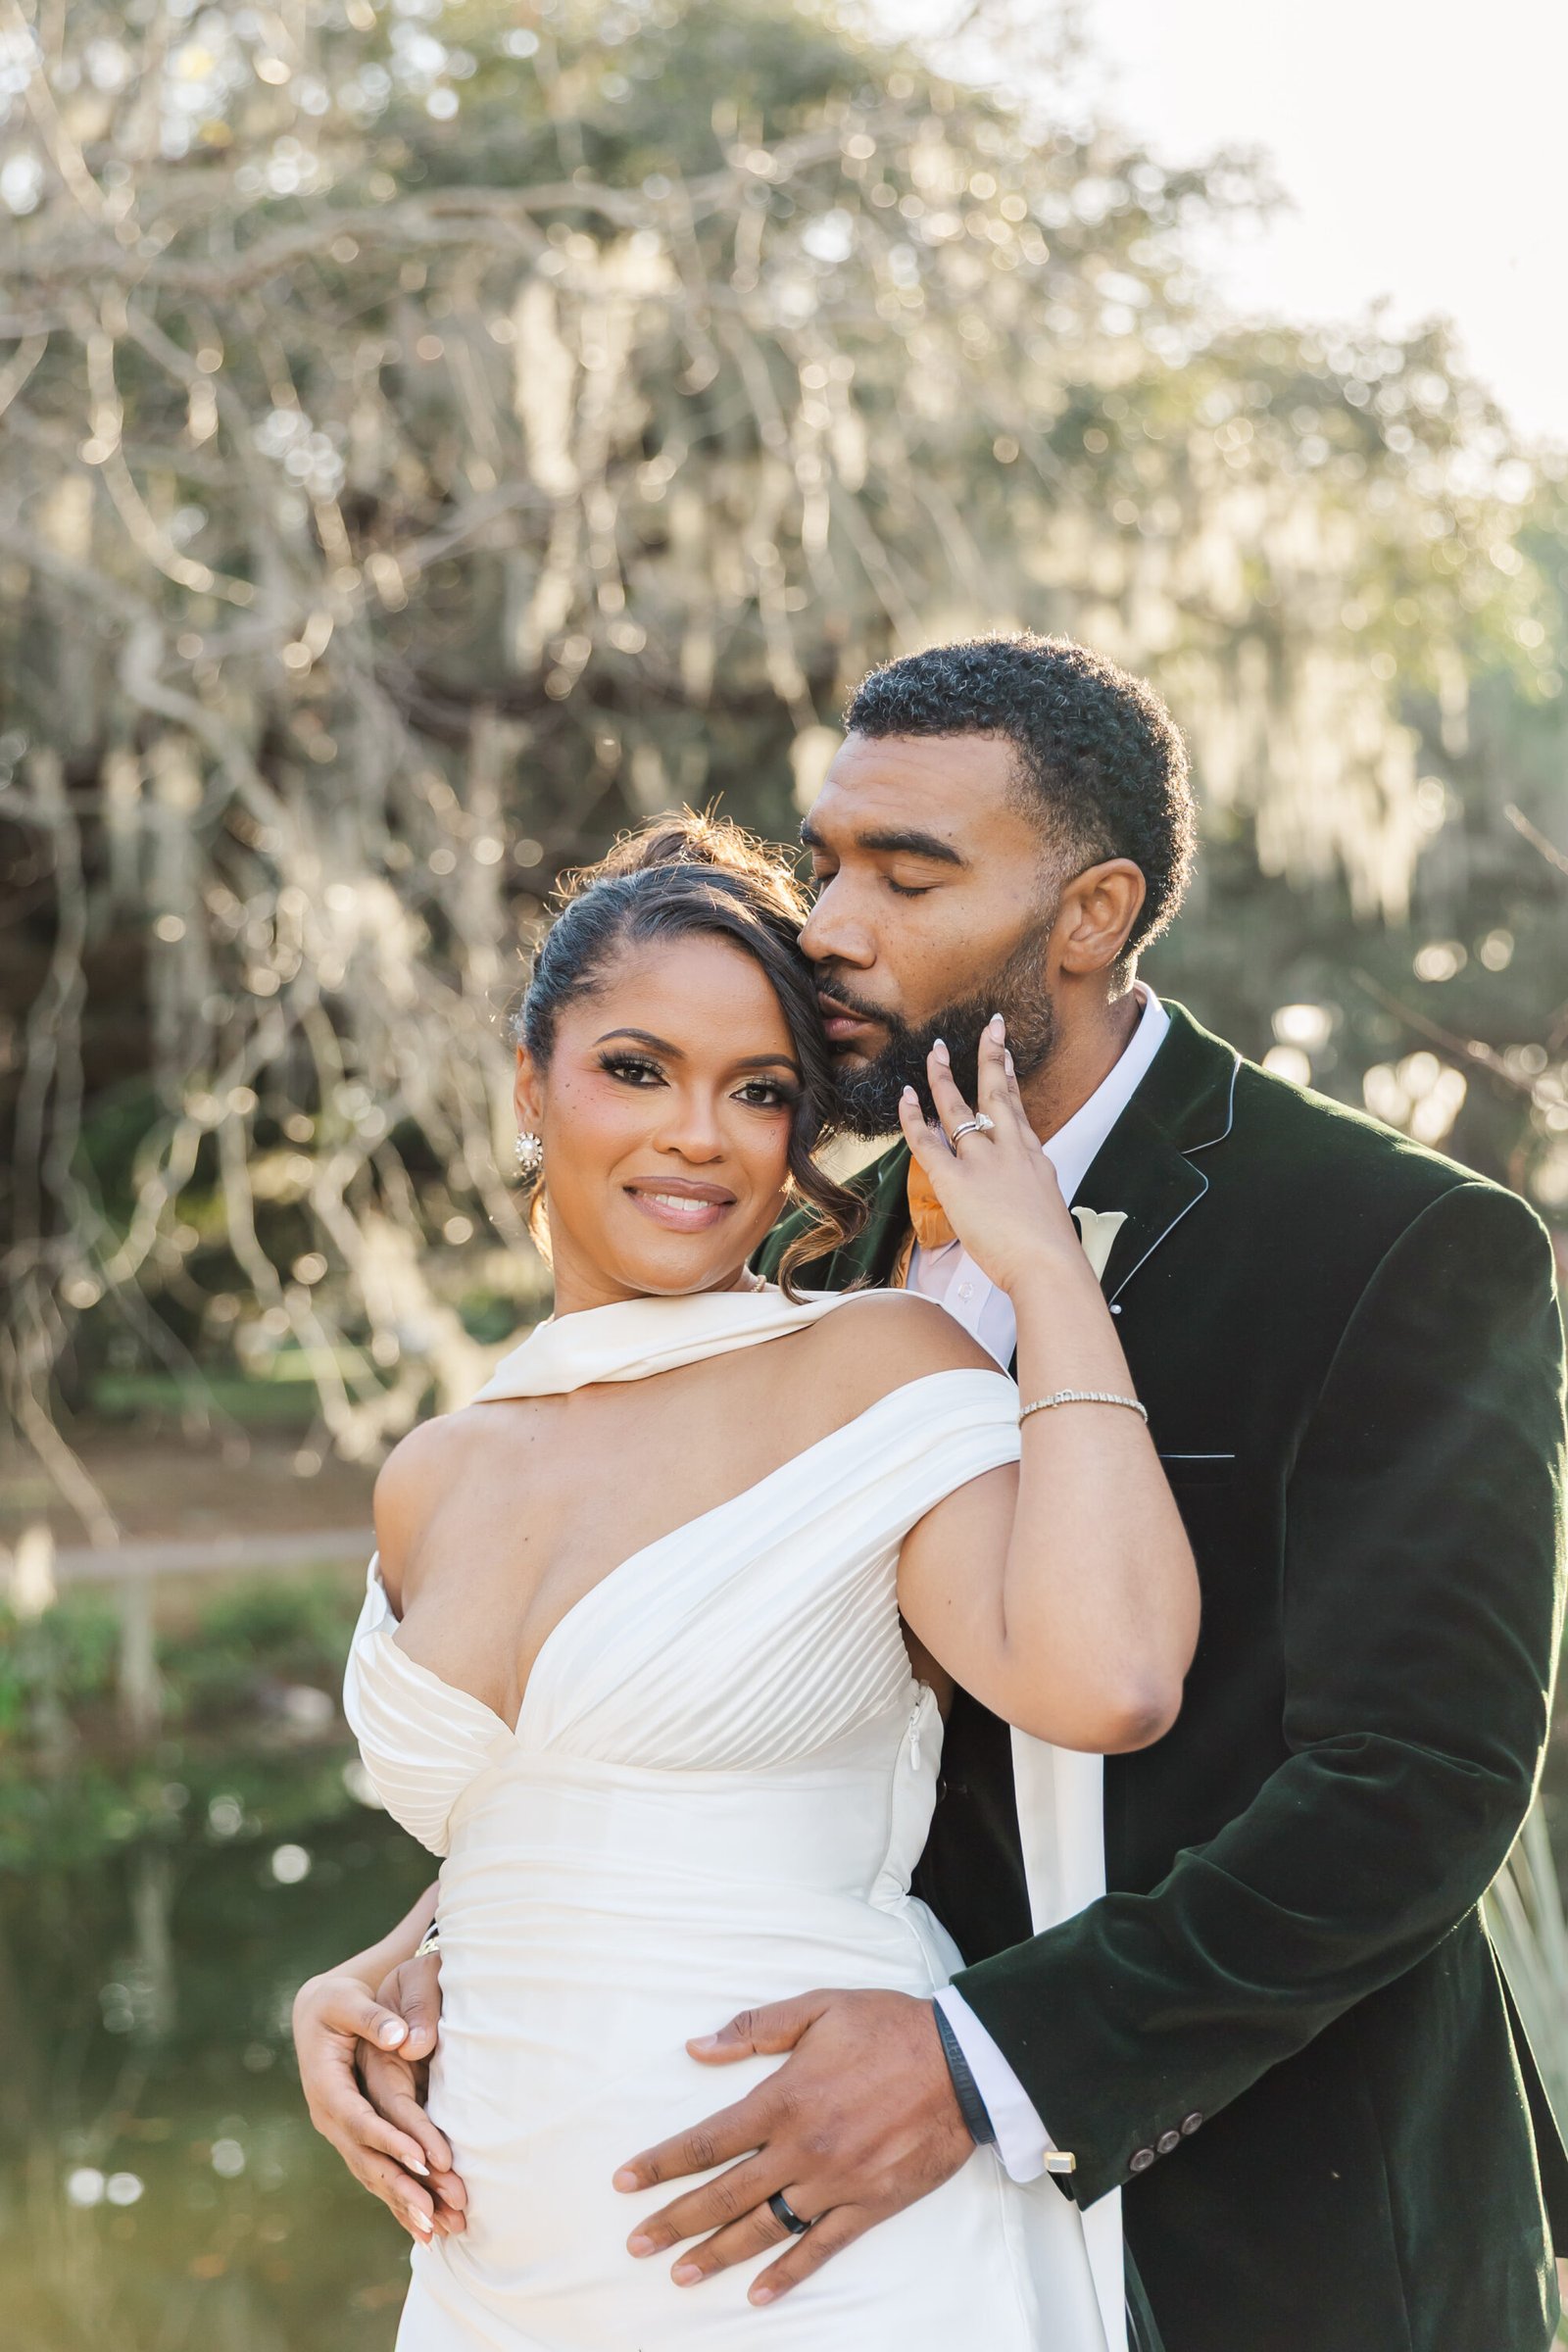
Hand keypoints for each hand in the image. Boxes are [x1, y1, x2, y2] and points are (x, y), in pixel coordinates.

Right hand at [291, 1958, 459, 2241]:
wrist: (318, 2014)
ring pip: (373, 2175)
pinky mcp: (355, 2138)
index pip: (360, 2120)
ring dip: (404, 2205)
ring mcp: (341, 2133)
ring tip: (436, 2234)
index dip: (390, 2141)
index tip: (422, 2161)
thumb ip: (372, 2019)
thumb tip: (400, 2038)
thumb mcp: (347, 2002)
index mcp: (326, 2086)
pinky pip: (378, 2174)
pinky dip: (400, 2201)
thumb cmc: (336, 2003)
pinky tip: (425, 2229)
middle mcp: (330, 2118)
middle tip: (434, 2215)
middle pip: (367, 2160)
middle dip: (401, 2189)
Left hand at [613, 1989, 972, 2306]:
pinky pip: (820, 2248)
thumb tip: (696, 2048)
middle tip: (636, 2243)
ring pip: (764, 2228)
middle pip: (724, 2194)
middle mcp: (801, 2149)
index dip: (662, 2163)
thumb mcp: (817, 2009)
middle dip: (675, 2221)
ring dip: (718, 2254)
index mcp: (783, 2099)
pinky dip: (788, 2273)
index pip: (707, 2140)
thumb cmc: (887, 2028)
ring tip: (681, 2274)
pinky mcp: (869, 2206)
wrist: (961, 2063)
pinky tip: (758, 2291)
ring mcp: (835, 2183)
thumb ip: (754, 2029)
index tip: (625, 2181)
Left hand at [897, 1014, 1080, 1296]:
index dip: (1009, 1081)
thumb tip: (1025, 1203)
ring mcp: (983, 1161)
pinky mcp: (956, 1180)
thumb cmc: (1051, 1254)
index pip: (1017, 1111)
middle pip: (998, 1091)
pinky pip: (926, 1140)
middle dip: (993, 1055)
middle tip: (990, 1027)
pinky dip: (913, 1116)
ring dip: (944, 1076)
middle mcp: (1010, 1149)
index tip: (1004, 1058)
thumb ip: (1032, 1197)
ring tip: (935, 1052)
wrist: (1049, 1265)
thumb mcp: (1048, 1213)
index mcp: (1033, 1158)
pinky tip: (906, 1096)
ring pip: (959, 1106)